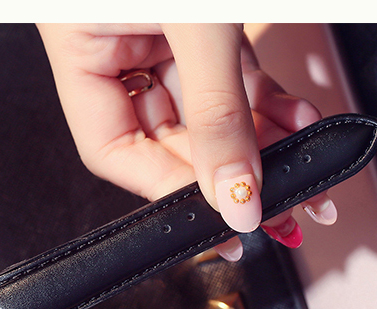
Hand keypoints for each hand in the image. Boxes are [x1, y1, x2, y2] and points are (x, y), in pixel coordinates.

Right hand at [37, 23, 336, 259]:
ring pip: (204, 111)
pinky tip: (294, 124)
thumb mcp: (197, 27)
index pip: (113, 149)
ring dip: (256, 142)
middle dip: (225, 173)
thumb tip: (232, 192)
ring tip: (298, 173)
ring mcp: (153, 33)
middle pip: (164, 138)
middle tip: (272, 207)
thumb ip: (216, 110)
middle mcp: (111, 46)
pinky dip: (264, 102)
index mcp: (78, 48)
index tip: (218, 216)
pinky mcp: (195, 23)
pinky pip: (227, 76)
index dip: (167, 191)